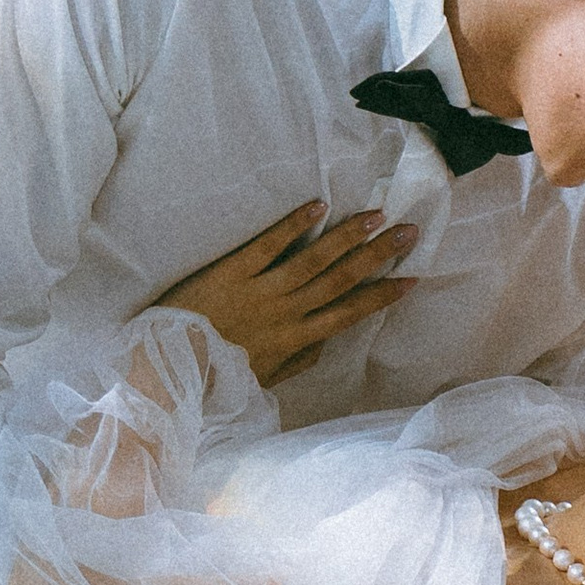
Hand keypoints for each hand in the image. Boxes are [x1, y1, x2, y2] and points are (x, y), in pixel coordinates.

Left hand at [155, 202, 417, 387]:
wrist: (173, 369)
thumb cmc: (216, 376)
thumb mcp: (264, 379)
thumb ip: (297, 361)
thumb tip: (325, 343)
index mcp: (296, 340)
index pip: (349, 314)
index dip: (382, 296)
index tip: (411, 279)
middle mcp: (287, 313)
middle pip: (342, 280)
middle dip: (378, 256)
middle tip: (409, 231)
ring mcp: (261, 291)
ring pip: (314, 260)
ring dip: (347, 236)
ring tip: (376, 215)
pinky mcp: (232, 272)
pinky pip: (268, 245)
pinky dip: (294, 225)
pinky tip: (318, 205)